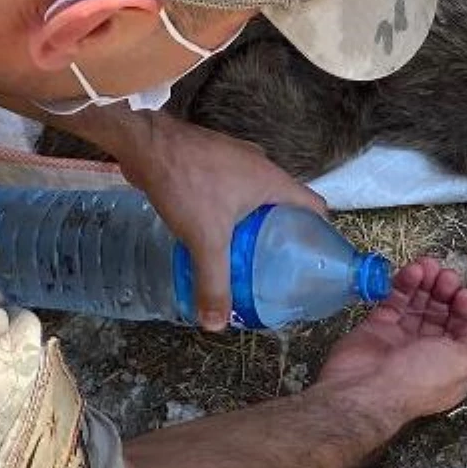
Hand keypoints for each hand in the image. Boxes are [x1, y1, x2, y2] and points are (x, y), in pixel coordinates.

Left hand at [117, 114, 326, 331]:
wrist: (146, 142)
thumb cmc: (186, 182)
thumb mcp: (205, 239)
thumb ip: (214, 282)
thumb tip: (216, 325)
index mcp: (273, 180)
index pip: (315, 206)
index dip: (320, 233)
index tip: (313, 259)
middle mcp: (261, 166)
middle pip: (287, 203)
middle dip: (283, 233)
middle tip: (277, 264)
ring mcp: (237, 159)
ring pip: (258, 195)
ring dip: (256, 220)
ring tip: (246, 251)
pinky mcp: (214, 159)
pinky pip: (234, 187)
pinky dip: (232, 208)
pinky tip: (214, 228)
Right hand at [317, 258, 466, 426]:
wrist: (367, 388)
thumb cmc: (419, 377)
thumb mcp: (462, 362)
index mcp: (450, 364)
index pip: (462, 329)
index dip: (465, 309)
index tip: (464, 294)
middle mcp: (427, 351)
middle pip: (441, 313)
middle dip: (446, 291)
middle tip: (446, 276)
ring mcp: (401, 337)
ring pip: (418, 303)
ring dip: (427, 282)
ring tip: (429, 265)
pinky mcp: (379, 324)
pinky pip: (395, 299)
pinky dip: (405, 283)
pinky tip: (413, 270)